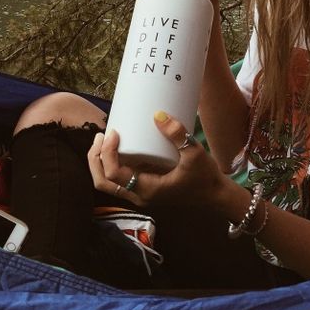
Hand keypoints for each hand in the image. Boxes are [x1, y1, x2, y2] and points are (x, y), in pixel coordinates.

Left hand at [87, 113, 228, 208]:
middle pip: (102, 182)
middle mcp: (138, 195)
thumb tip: (158, 114)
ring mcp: (139, 193)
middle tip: (101, 135)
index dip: (108, 153)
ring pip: (107, 183)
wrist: (214, 194)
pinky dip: (110, 163)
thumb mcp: (194, 154)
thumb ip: (178, 134)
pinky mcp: (143, 187)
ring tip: (103, 139)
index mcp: (147, 190)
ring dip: (100, 162)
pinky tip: (116, 145)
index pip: (114, 174)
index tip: (114, 132)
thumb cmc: (205, 177)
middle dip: (96, 158)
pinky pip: (117, 178)